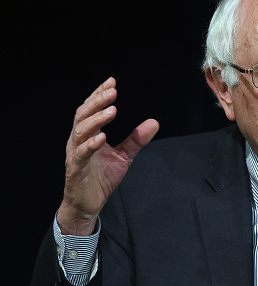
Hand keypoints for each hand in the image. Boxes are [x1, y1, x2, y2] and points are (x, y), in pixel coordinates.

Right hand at [57, 77, 159, 235]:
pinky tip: (102, 137)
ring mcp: (75, 154)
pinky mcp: (76, 169)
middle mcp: (78, 140)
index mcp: (88, 134)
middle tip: (113, 91)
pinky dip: (90, 144)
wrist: (87, 204)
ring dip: (96, 119)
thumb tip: (154, 122)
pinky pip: (81, 154)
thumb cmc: (101, 178)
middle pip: (84, 115)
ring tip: (112, 110)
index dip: (99, 95)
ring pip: (80, 131)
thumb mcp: (123, 156)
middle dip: (98, 101)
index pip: (91, 109)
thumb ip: (136, 139)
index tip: (112, 82)